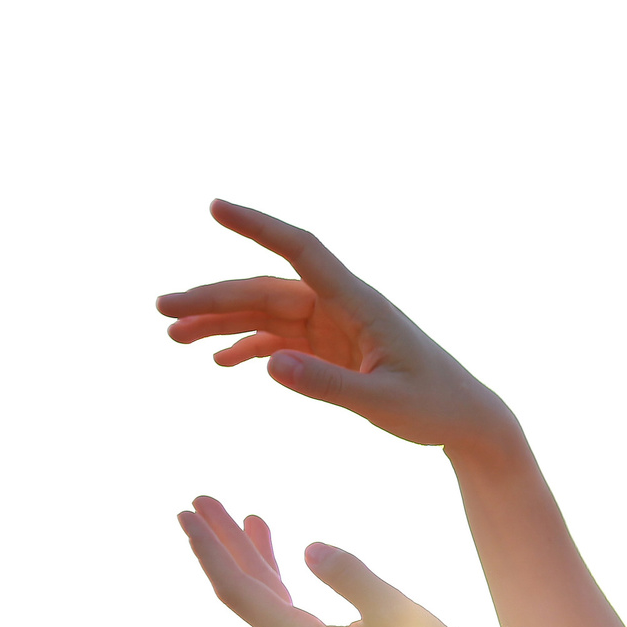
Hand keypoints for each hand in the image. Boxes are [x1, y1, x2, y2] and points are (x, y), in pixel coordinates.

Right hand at [158, 200, 517, 452]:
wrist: (465, 420)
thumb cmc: (435, 406)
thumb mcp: (383, 402)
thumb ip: (328, 386)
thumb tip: (268, 366)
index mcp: (359, 303)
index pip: (301, 250)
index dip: (258, 226)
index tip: (214, 207)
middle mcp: (342, 306)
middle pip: (266, 289)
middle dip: (212, 297)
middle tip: (160, 310)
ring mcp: (334, 327)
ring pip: (266, 314)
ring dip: (220, 322)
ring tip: (172, 336)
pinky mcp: (332, 350)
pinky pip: (280, 340)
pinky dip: (248, 347)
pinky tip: (217, 360)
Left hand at [177, 496, 488, 626]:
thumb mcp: (399, 613)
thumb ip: (352, 577)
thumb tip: (308, 548)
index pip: (239, 592)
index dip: (210, 551)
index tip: (186, 515)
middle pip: (245, 594)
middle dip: (224, 545)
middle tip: (197, 500)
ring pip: (268, 602)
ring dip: (255, 558)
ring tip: (245, 514)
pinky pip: (288, 614)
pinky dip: (284, 579)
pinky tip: (288, 552)